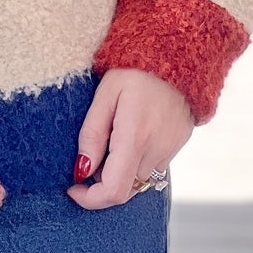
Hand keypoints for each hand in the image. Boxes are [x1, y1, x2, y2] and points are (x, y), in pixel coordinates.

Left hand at [67, 68, 193, 209]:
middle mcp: (156, 150)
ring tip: (112, 138)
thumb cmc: (135, 70)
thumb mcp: (105, 94)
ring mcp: (170, 150)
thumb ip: (92, 134)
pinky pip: (153, 167)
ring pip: (139, 180)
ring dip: (120, 172)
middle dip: (102, 183)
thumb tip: (82, 171)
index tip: (73, 187)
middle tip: (90, 156)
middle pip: (125, 190)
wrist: (179, 53)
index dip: (90, 199)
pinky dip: (136, 162)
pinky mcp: (178, 146)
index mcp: (135, 138)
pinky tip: (132, 134)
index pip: (114, 191)